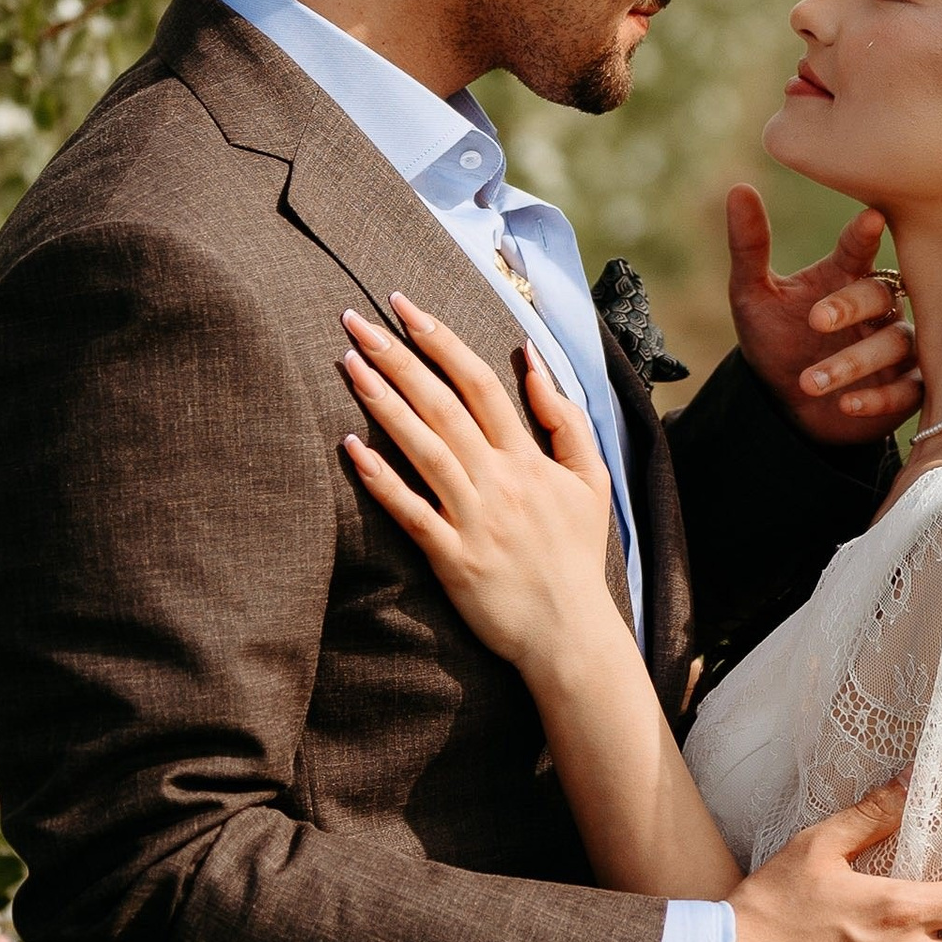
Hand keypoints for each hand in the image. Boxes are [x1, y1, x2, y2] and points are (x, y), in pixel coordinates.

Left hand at [340, 295, 620, 680]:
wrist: (570, 634)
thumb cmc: (576, 556)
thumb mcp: (591, 481)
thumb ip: (564, 420)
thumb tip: (531, 361)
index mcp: (528, 459)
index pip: (480, 383)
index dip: (440, 340)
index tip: (404, 307)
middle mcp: (499, 481)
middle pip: (443, 405)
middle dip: (399, 357)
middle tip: (357, 319)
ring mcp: (474, 519)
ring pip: (424, 448)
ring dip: (384, 403)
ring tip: (349, 364)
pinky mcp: (452, 559)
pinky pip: (411, 512)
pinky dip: (381, 479)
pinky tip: (350, 447)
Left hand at [724, 188, 921, 444]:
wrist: (785, 405)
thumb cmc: (774, 340)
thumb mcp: (752, 295)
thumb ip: (749, 247)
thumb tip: (739, 188)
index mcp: (844, 274)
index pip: (859, 247)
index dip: (864, 234)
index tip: (869, 220)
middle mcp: (877, 305)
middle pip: (880, 292)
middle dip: (850, 305)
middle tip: (815, 320)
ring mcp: (895, 344)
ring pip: (895, 342)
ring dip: (853, 361)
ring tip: (809, 381)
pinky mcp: (905, 386)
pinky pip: (908, 389)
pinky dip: (879, 397)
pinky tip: (846, 404)